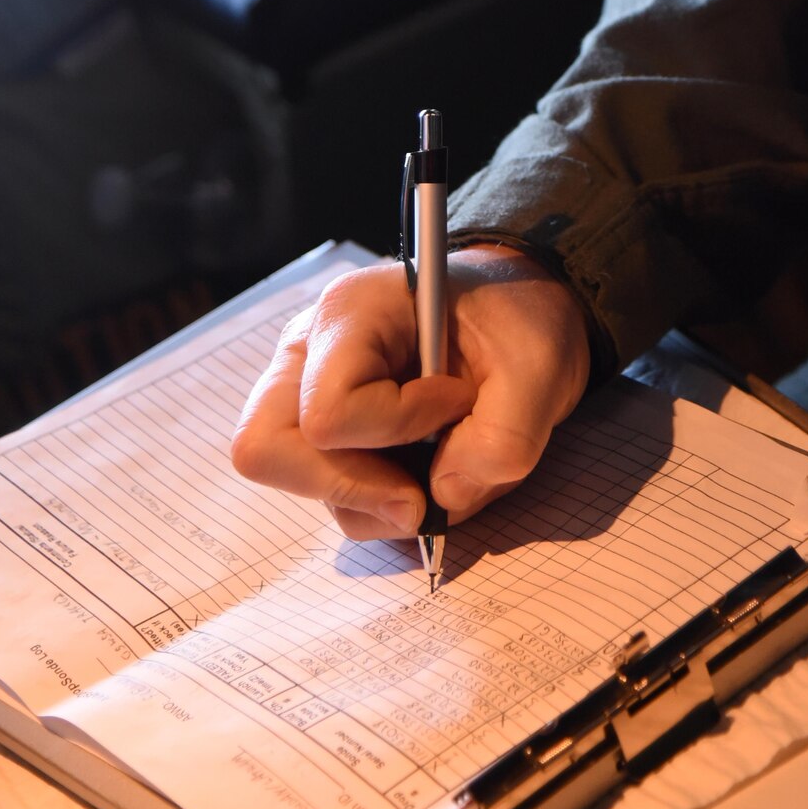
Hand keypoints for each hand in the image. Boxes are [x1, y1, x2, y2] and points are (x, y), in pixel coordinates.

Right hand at [230, 247, 590, 538]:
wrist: (519, 308)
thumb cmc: (520, 318)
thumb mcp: (540, 368)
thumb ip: (501, 440)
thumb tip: (441, 500)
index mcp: (352, 313)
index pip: (329, 412)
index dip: (397, 430)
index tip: (458, 402)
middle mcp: (309, 348)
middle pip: (267, 448)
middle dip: (349, 487)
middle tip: (420, 488)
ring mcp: (305, 387)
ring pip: (293, 479)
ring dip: (371, 498)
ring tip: (440, 462)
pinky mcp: (323, 424)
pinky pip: (324, 487)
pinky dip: (374, 499)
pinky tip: (424, 466)